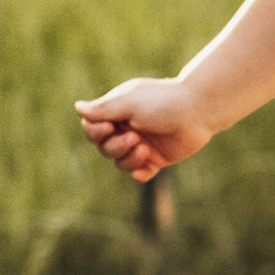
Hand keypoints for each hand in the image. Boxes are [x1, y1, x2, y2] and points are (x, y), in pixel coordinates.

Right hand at [75, 79, 212, 182]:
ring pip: (120, 162)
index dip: (95, 132)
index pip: (93, 127)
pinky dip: (139, 174)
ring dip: (128, 159)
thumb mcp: (129, 103)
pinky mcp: (156, 159)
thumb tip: (77, 107)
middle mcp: (127, 128)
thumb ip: (103, 109)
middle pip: (104, 147)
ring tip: (145, 149)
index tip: (109, 127)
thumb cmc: (162, 101)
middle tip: (134, 137)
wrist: (198, 110)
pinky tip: (144, 171)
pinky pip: (140, 173)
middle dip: (114, 146)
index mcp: (117, 111)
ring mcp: (141, 144)